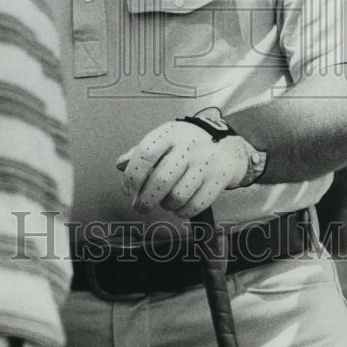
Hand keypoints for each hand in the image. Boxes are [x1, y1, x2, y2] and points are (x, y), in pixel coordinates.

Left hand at [116, 119, 249, 218]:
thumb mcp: (164, 139)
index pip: (145, 154)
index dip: (133, 176)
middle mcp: (188, 147)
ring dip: (165, 205)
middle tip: (140, 206)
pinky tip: (179, 206)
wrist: (226, 146)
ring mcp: (205, 164)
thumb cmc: (187, 144)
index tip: (128, 190)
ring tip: (164, 202)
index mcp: (170, 133)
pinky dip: (182, 212)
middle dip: (145, 200)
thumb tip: (121, 165)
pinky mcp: (218, 180)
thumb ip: (140, 152)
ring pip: (177, 197)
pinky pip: (194, 206)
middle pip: (161, 180)